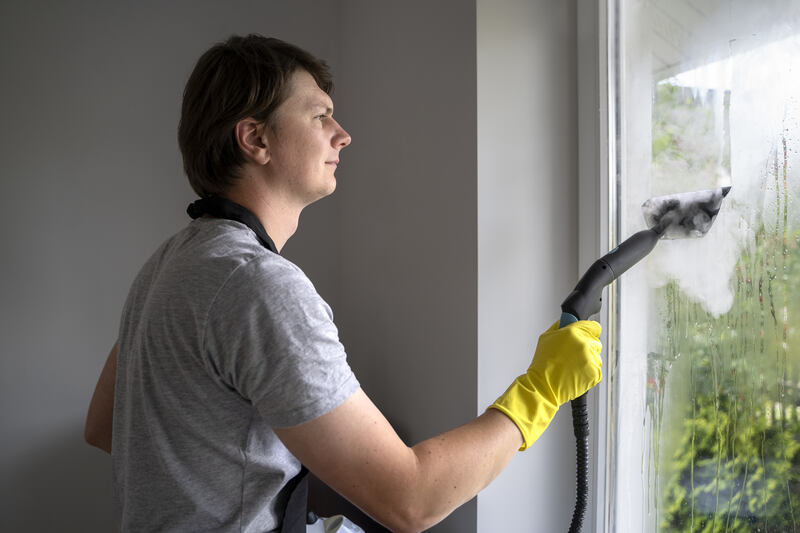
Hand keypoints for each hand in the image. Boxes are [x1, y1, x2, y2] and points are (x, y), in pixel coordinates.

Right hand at [489, 320, 601, 449]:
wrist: (543, 386)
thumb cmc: (542, 364)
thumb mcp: (546, 337)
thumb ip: (561, 326)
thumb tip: (569, 321)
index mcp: (573, 333)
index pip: (594, 326)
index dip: (589, 330)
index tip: (585, 334)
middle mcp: (584, 345)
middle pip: (595, 341)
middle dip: (586, 346)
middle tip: (572, 354)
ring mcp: (591, 360)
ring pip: (597, 356)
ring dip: (588, 360)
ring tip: (572, 366)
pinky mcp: (595, 373)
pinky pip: (597, 369)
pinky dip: (589, 372)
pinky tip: (576, 373)